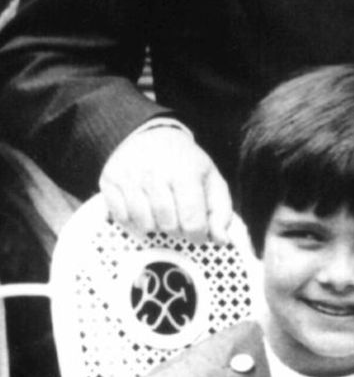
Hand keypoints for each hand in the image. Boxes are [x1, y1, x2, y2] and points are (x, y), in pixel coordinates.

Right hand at [100, 123, 233, 239]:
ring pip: (144, 224)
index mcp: (185, 172)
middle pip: (168, 225)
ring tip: (162, 213)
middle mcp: (155, 172)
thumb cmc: (186, 164)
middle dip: (177, 230)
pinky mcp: (110, 179)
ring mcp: (130, 176)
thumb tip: (221, 240)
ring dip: (156, 226)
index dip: (197, 235)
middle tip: (178, 220)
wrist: (152, 136)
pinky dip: (133, 221)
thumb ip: (221, 213)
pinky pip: (122, 217)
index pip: (192, 221)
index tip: (197, 234)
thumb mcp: (211, 181)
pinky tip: (143, 209)